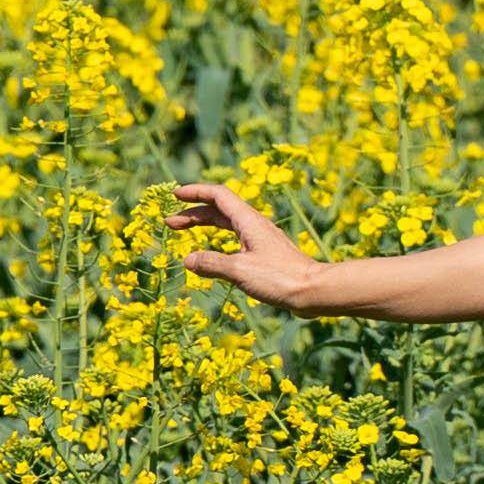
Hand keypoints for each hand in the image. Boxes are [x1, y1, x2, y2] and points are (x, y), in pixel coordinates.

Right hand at [174, 182, 331, 306]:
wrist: (313, 291)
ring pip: (228, 225)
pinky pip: (236, 241)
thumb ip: (211, 264)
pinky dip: (219, 242)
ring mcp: (262, 240)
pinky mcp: (266, 255)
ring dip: (205, 227)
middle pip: (220, 210)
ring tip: (185, 235)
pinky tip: (214, 256)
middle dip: (194, 213)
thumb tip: (187, 260)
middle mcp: (255, 225)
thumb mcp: (239, 271)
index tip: (175, 195)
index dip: (195, 192)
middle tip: (170, 223)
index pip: (218, 196)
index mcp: (248, 221)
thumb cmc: (279, 278)